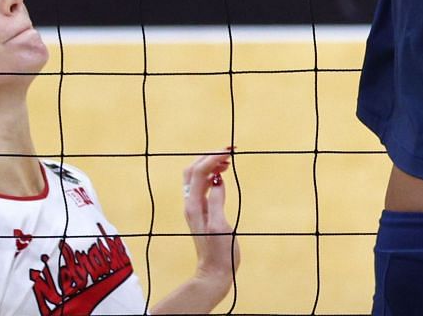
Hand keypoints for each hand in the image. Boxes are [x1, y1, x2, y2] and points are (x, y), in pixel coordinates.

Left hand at [180, 149, 236, 303]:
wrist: (214, 272)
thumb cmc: (219, 252)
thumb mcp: (220, 226)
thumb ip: (216, 201)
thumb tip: (218, 180)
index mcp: (194, 205)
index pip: (200, 171)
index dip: (213, 157)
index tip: (230, 151)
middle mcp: (191, 203)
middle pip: (193, 169)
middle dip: (209, 156)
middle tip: (229, 150)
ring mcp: (195, 207)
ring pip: (196, 176)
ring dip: (210, 163)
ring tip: (228, 160)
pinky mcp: (202, 211)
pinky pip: (202, 185)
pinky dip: (212, 174)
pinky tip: (223, 175)